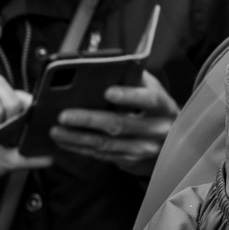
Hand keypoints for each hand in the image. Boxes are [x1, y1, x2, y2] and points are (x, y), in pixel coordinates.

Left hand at [50, 71, 180, 175]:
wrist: (173, 145)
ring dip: (77, 138)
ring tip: (55, 130)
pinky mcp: (129, 163)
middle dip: (89, 120)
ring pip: (105, 144)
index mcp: (164, 108)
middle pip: (120, 125)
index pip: (149, 100)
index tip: (108, 91)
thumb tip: (113, 66)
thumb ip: (137, 80)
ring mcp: (143, 150)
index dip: (129, 96)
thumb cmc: (157, 111)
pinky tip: (64, 140)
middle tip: (64, 115)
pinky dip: (80, 148)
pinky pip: (101, 155)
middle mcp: (156, 131)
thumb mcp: (155, 92)